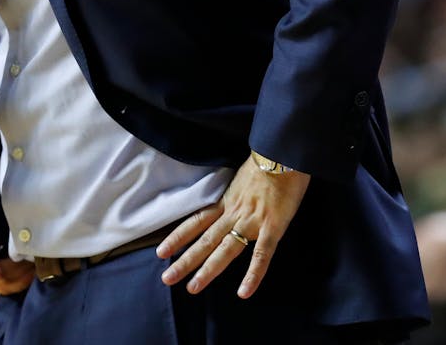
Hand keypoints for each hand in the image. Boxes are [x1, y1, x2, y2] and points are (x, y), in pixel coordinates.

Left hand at [157, 155, 309, 298]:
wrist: (284, 153)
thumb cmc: (268, 163)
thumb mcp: (242, 179)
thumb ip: (236, 196)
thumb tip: (232, 203)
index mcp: (227, 202)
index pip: (196, 221)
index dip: (178, 237)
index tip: (161, 251)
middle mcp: (234, 213)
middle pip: (205, 240)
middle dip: (185, 261)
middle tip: (167, 279)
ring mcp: (252, 221)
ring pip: (225, 250)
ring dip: (208, 270)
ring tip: (192, 288)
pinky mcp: (272, 227)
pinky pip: (261, 254)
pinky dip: (252, 274)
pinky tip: (244, 292)